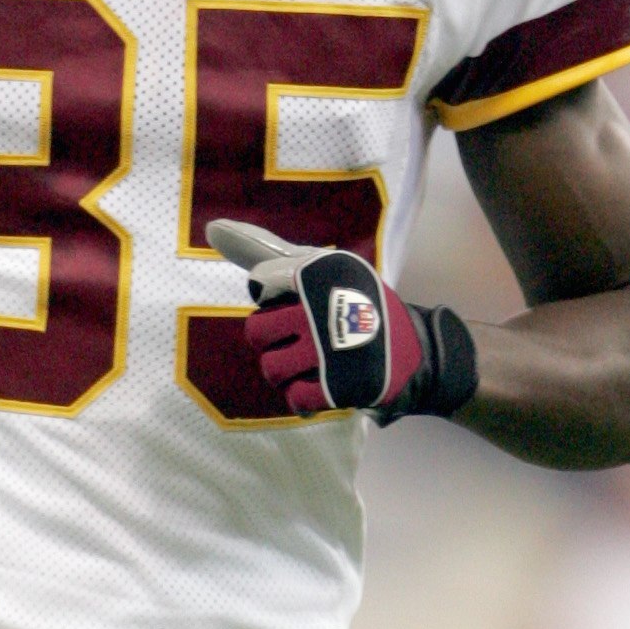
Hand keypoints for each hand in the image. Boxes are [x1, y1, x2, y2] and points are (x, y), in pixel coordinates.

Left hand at [208, 219, 477, 425]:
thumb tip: (213, 229)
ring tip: (305, 364)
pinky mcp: (339, 385)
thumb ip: (267, 251)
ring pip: (271, 368)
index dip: (276, 297)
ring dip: (283, 371)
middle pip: (256, 330)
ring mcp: (330, 348)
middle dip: (268, 339)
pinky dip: (302, 398)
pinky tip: (317, 387)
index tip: (302, 299)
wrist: (416, 352)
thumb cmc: (356, 306)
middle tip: (294, 338)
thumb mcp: (322, 269)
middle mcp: (323, 305)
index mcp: (320, 271)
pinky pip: (295, 398)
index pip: (263, 281)